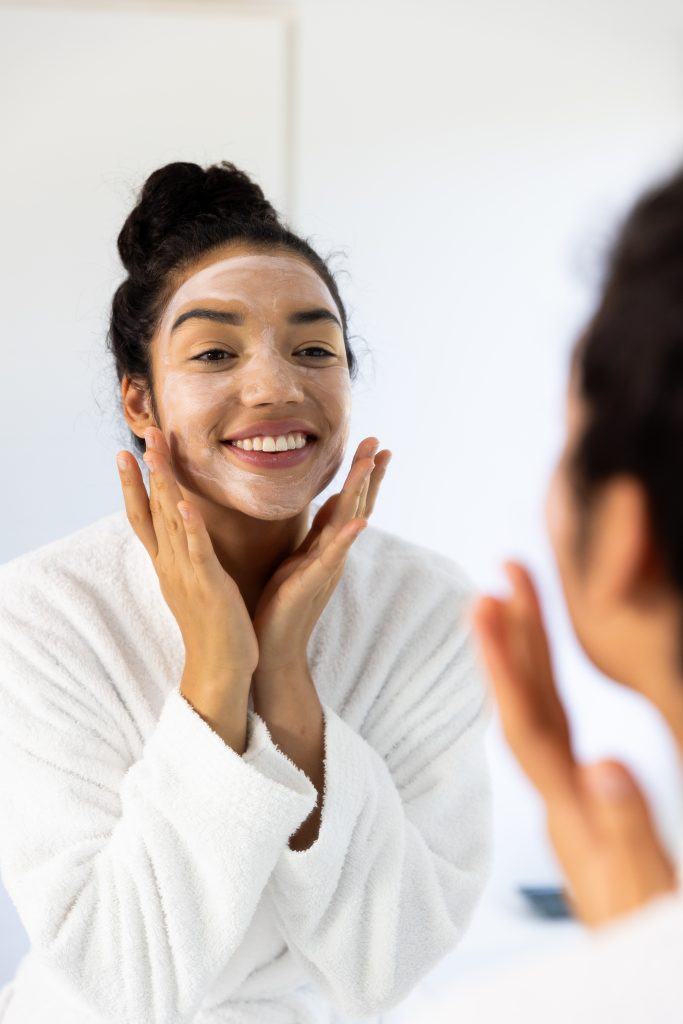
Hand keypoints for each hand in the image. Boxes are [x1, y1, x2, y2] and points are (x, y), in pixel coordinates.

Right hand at [116, 427, 258, 745]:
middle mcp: (170, 565)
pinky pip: (197, 551)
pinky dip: (190, 526)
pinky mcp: (207, 585)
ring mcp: (186, 573)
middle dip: (148, 471)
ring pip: (170, 522)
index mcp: (168, 564)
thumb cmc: (213, 625)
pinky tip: (185, 503)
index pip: (144, 517)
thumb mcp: (195, 583)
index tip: (126, 454)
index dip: (134, 485)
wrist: (220, 667)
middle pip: (153, 510)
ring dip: (165, 486)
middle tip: (144, 434)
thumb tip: (183, 533)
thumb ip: (186, 556)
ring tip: (158, 453)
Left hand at [252, 437, 391, 679]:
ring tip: (372, 464)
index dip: (361, 476)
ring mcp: (327, 566)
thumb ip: (317, 535)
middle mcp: (333, 553)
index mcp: (327, 545)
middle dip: (367, 474)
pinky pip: (333, 556)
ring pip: (348, 522)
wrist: (275, 647)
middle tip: (380, 443)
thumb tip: (328, 505)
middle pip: (356, 505)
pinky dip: (347, 538)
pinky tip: (360, 521)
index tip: (374, 447)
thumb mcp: (300, 560)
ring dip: (361, 492)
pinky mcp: (314, 582)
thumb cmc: (283, 604)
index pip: (348, 503)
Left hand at [472, 561, 675, 927]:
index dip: (506, 663)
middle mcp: (561, 802)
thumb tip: (604, 762)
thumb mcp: (645, 892)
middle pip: (529, 707)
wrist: (636, 983)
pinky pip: (555, 734)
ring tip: (508, 599)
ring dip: (522, 655)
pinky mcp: (584, 809)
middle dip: (513, 638)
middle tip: (502, 573)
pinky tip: (537, 667)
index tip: (488, 604)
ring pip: (539, 716)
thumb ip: (625, 831)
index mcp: (572, 815)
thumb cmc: (644, 935)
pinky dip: (542, 690)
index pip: (530, 725)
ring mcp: (571, 804)